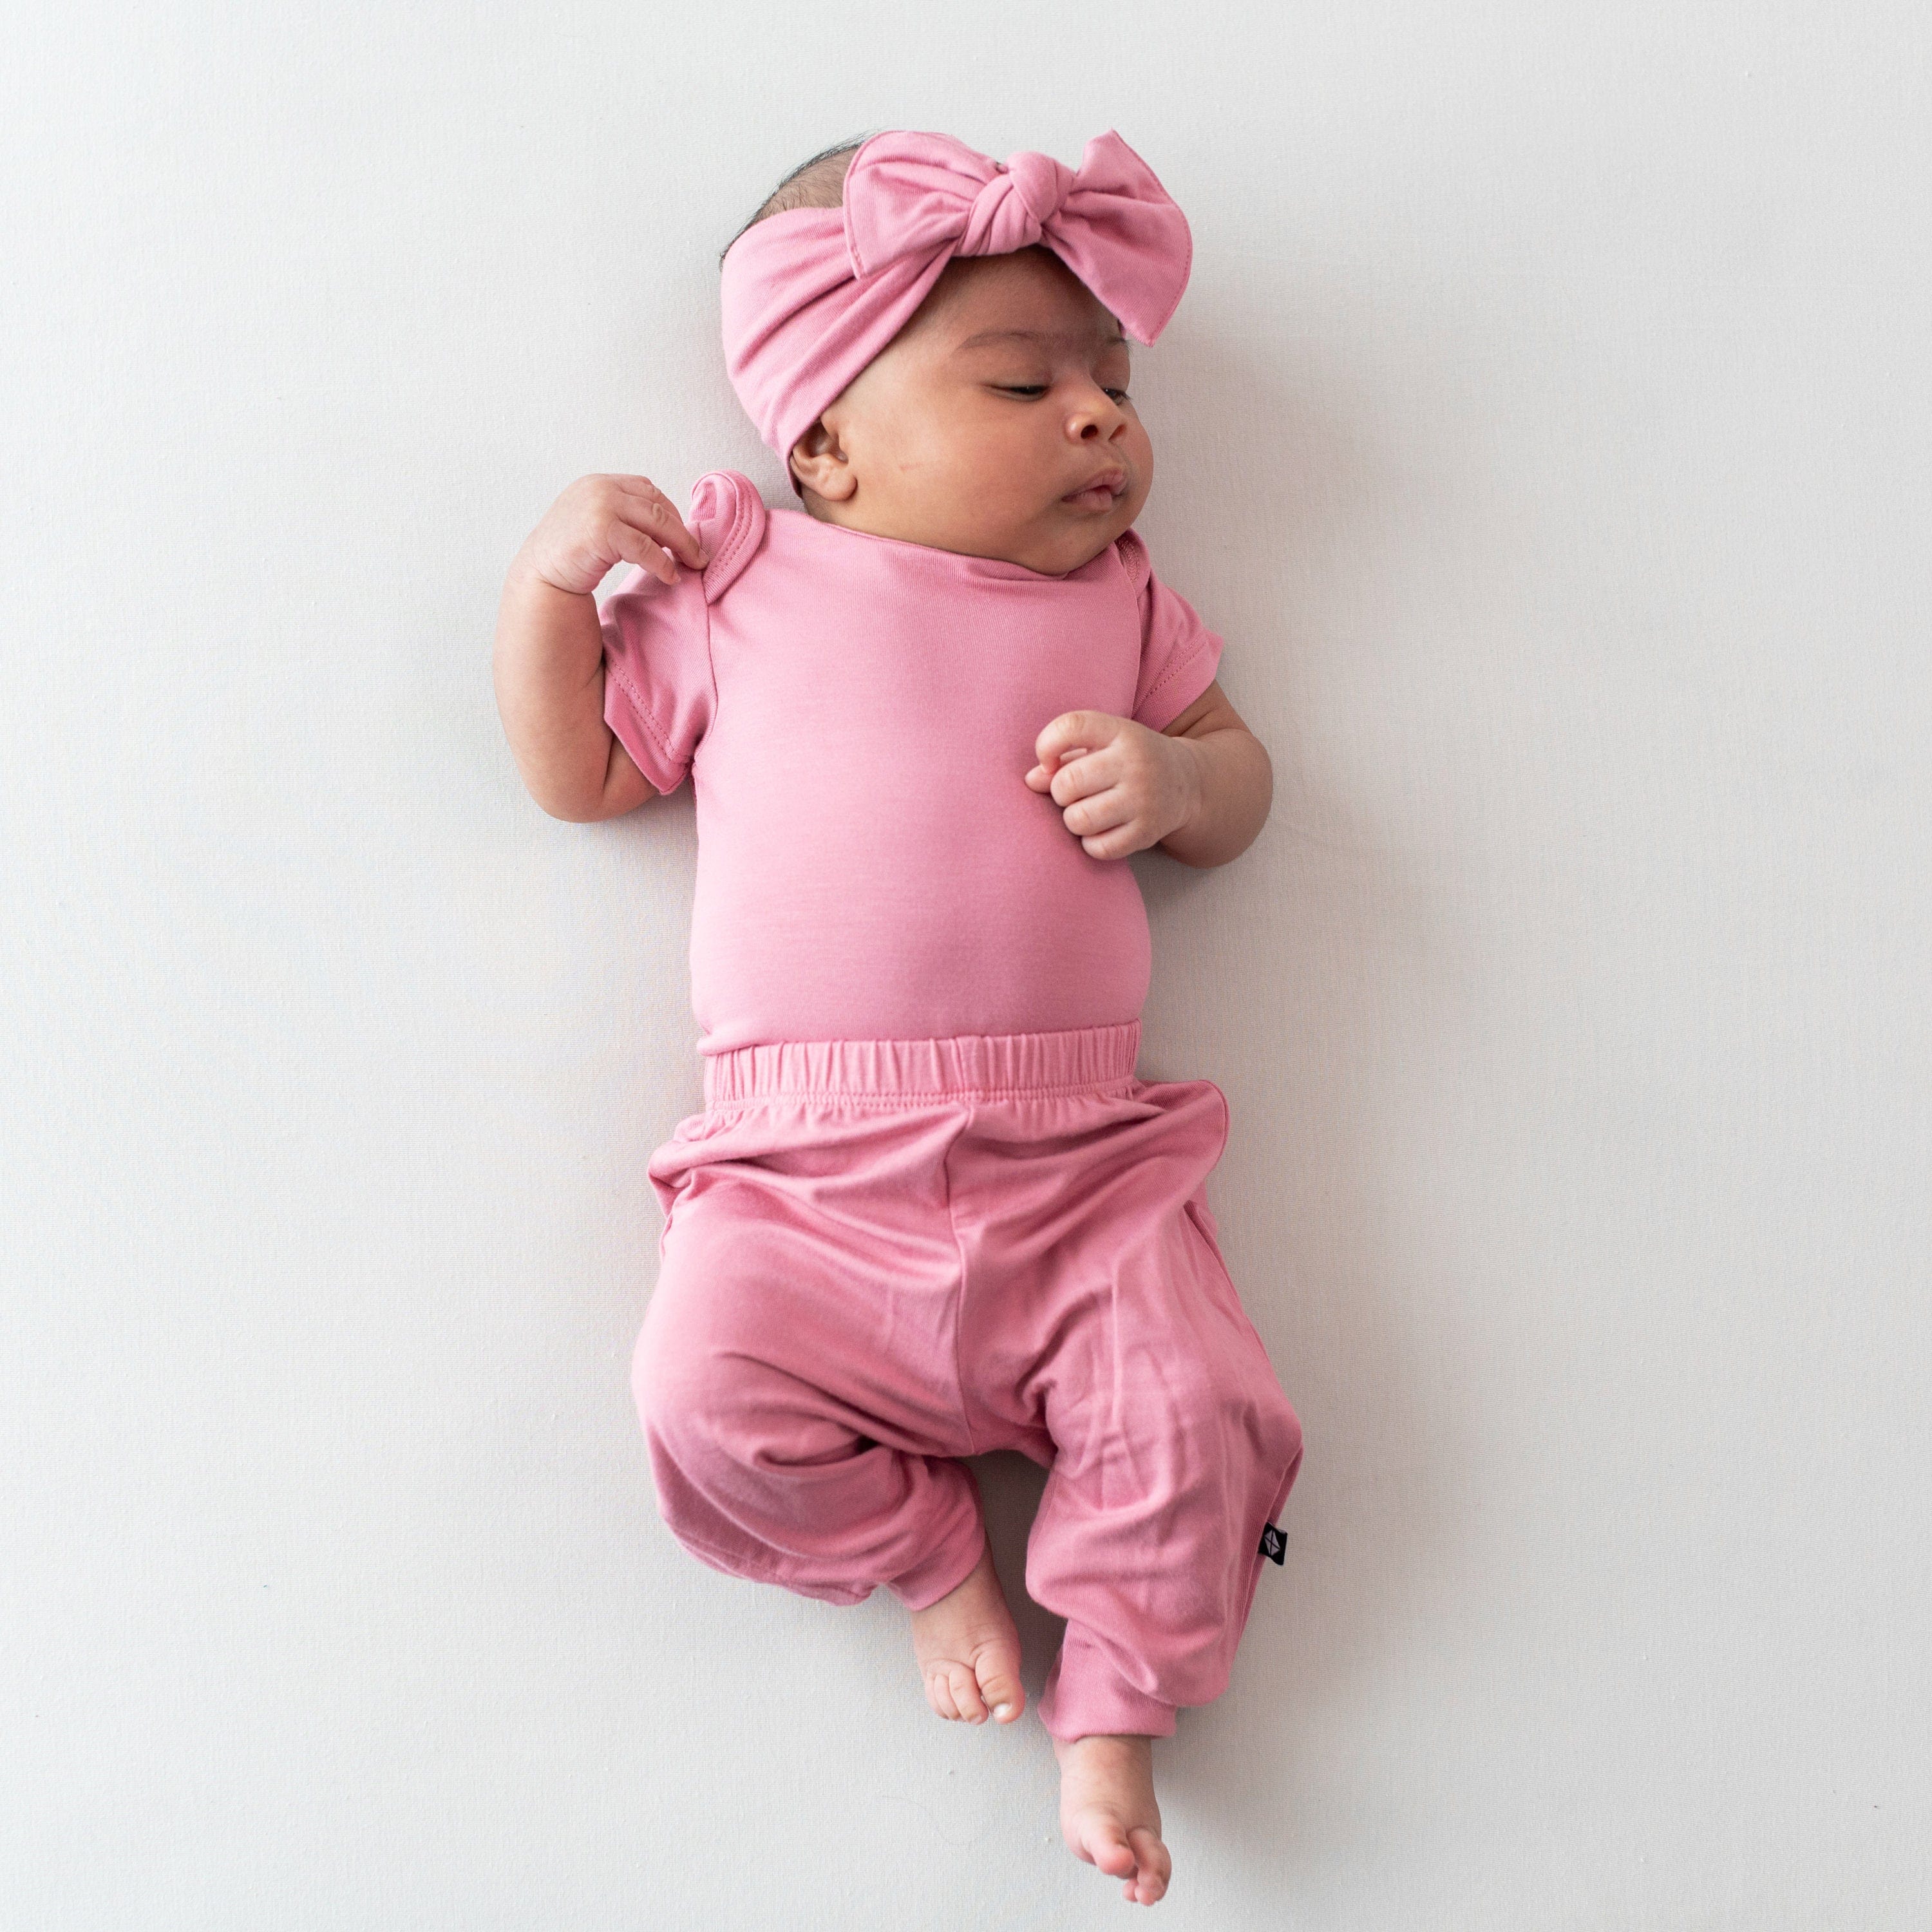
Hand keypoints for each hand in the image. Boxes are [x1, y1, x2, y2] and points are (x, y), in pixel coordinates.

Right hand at [513, 473, 708, 597]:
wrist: (540, 577)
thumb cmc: (569, 556)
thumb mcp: (594, 521)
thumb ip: (622, 514)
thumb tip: (667, 527)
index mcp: (599, 483)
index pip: (647, 490)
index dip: (670, 512)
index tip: (683, 534)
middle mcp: (600, 488)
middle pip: (657, 504)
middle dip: (682, 530)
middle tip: (698, 554)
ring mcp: (600, 506)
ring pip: (656, 522)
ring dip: (680, 545)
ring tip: (692, 564)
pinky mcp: (602, 531)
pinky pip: (645, 547)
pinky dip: (662, 562)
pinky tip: (670, 576)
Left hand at [1024, 709, 1203, 860]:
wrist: (1186, 784)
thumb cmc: (1127, 761)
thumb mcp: (1102, 746)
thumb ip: (1063, 757)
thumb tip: (1031, 781)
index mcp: (1121, 732)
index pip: (1071, 726)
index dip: (1046, 745)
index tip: (1048, 761)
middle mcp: (1136, 763)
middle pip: (1067, 783)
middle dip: (1060, 792)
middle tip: (1072, 793)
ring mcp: (1144, 800)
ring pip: (1078, 819)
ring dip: (1073, 819)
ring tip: (1086, 812)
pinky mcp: (1147, 833)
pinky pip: (1098, 848)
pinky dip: (1091, 843)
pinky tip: (1101, 830)